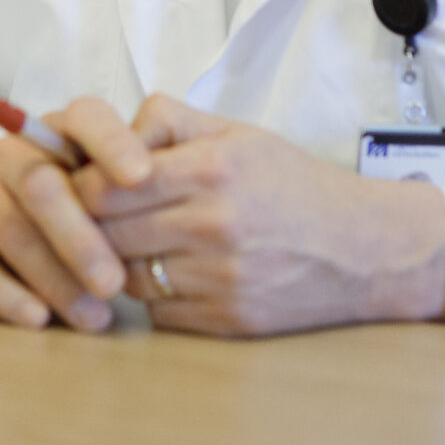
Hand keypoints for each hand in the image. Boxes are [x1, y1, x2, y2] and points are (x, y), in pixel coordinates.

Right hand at [0, 96, 155, 330]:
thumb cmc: (65, 207)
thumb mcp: (96, 188)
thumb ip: (131, 191)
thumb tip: (177, 205)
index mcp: (57, 130)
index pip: (85, 117)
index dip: (113, 142)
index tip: (143, 178)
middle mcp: (9, 149)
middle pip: (41, 184)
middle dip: (81, 238)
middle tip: (115, 285)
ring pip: (11, 229)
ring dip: (53, 279)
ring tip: (93, 318)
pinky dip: (6, 294)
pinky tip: (38, 319)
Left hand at [72, 94, 444, 335]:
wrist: (366, 248)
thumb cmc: (293, 184)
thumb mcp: (236, 133)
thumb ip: (166, 123)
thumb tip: (98, 133)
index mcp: (212, 168)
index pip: (103, 186)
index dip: (79, 187)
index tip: (79, 184)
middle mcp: (214, 224)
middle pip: (104, 233)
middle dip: (86, 226)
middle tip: (84, 219)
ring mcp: (220, 278)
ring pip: (123, 277)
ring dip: (116, 264)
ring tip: (130, 244)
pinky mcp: (228, 321)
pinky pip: (157, 312)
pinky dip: (153, 296)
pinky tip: (170, 276)